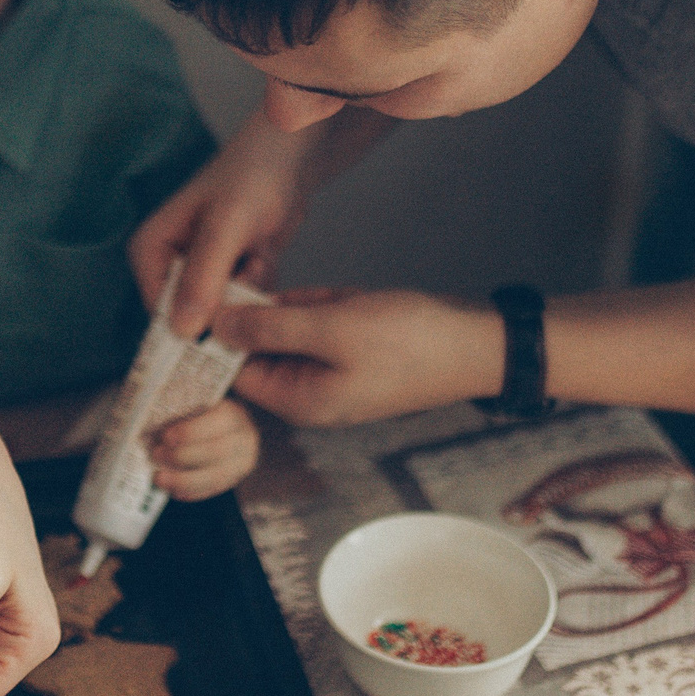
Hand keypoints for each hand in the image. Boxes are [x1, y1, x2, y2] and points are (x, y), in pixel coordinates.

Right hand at [129, 104, 394, 338]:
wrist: (290, 154)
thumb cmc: (252, 176)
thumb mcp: (226, 226)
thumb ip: (202, 277)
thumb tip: (180, 331)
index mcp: (150, 251)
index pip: (160, 314)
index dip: (191, 331)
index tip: (226, 333)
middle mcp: (168, 264)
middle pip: (191, 317)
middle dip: (229, 302)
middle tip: (248, 268)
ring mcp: (200, 271)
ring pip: (223, 311)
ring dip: (249, 290)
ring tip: (257, 250)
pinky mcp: (229, 273)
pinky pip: (244, 301)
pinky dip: (261, 283)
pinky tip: (264, 250)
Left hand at [149, 398, 259, 501]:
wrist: (232, 429)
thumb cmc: (205, 413)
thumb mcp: (200, 404)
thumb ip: (183, 412)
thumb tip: (155, 427)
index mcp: (233, 414)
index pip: (217, 422)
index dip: (190, 431)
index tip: (166, 437)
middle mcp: (243, 440)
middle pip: (215, 452)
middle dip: (181, 456)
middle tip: (155, 455)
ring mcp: (241, 464)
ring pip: (214, 477)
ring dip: (183, 480)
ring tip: (159, 478)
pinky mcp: (234, 480)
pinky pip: (212, 490)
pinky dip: (190, 492)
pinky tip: (173, 490)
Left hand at [214, 287, 502, 427]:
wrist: (478, 343)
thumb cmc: (411, 343)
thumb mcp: (332, 327)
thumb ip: (270, 328)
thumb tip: (216, 326)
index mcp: (299, 400)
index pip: (236, 371)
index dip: (223, 335)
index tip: (223, 294)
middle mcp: (310, 392)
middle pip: (261, 346)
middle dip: (279, 313)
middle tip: (312, 298)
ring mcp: (333, 371)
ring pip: (292, 326)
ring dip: (311, 303)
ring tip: (348, 304)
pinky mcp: (352, 350)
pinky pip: (321, 319)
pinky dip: (332, 302)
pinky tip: (357, 300)